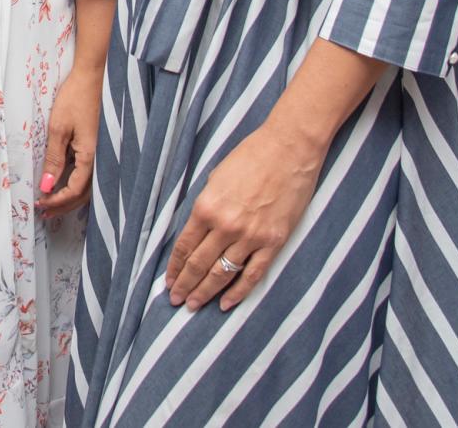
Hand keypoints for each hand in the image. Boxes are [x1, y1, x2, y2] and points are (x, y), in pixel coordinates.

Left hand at [37, 63, 101, 216]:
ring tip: (52, 203)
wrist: (94, 76)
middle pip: (84, 194)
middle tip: (45, 212)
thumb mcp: (59, 128)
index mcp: (91, 156)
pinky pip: (91, 174)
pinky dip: (78, 184)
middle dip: (64, 205)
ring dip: (71, 197)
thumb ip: (54, 158)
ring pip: (90, 186)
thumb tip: (47, 186)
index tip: (41, 203)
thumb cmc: (75, 98)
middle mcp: (101, 158)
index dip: (58, 200)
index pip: (74, 190)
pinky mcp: (100, 146)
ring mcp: (102, 153)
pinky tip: (65, 183)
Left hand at [166, 122, 324, 311]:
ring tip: (194, 305)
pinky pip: (253, 274)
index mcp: (206, 207)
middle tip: (176, 301)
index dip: (174, 268)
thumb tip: (198, 230)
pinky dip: (238, 292)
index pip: (184, 247)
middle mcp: (225, 226)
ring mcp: (251, 236)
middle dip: (185, 285)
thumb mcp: (215, 178)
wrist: (289, 150)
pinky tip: (226, 304)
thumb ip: (206, 206)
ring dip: (205, 292)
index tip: (168, 282)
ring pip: (222, 274)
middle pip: (199, 265)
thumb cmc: (251, 157)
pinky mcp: (274, 242)